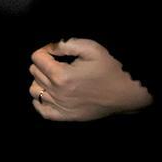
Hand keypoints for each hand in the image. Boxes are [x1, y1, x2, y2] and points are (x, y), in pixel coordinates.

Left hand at [28, 38, 152, 120]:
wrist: (127, 92)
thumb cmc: (110, 68)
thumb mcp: (90, 48)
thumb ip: (65, 44)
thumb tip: (49, 48)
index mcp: (61, 76)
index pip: (36, 58)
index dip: (45, 50)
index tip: (56, 52)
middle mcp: (57, 93)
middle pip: (34, 73)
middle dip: (43, 64)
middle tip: (57, 63)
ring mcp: (61, 107)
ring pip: (34, 90)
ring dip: (40, 81)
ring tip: (53, 77)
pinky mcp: (68, 116)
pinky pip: (43, 112)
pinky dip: (39, 102)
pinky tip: (48, 94)